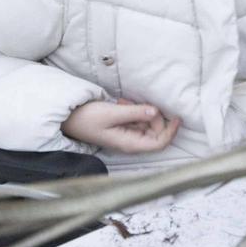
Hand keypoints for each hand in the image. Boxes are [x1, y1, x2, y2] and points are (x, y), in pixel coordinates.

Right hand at [63, 98, 180, 155]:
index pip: (159, 143)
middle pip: (155, 132)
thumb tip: (156, 112)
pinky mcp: (122, 128)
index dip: (171, 131)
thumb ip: (136, 113)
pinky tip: (121, 102)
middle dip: (153, 116)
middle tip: (138, 103)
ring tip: (124, 102)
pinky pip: (137, 119)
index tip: (177, 116)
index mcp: (130, 144)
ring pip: (147, 124)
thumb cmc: (87, 118)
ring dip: (141, 111)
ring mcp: (127, 135)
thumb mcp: (113, 113)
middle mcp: (131, 142)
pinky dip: (134, 110)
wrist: (68, 118)